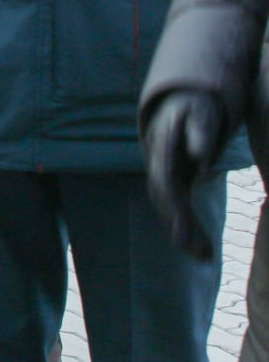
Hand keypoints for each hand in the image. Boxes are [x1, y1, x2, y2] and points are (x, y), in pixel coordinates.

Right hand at [142, 89, 224, 259]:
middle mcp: (157, 164)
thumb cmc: (194, 108)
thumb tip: (199, 158)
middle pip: (164, 198)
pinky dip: (186, 231)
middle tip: (197, 252)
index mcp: (162, 147)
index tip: (182, 229)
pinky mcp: (172, 184)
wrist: (176, 104)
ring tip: (204, 257)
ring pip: (168, 208)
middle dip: (178, 226)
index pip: (165, 179)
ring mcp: (162, 174)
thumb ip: (200, 131)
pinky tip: (202, 252)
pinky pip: (176, 209)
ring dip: (183, 234)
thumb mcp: (200, 112)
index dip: (173, 204)